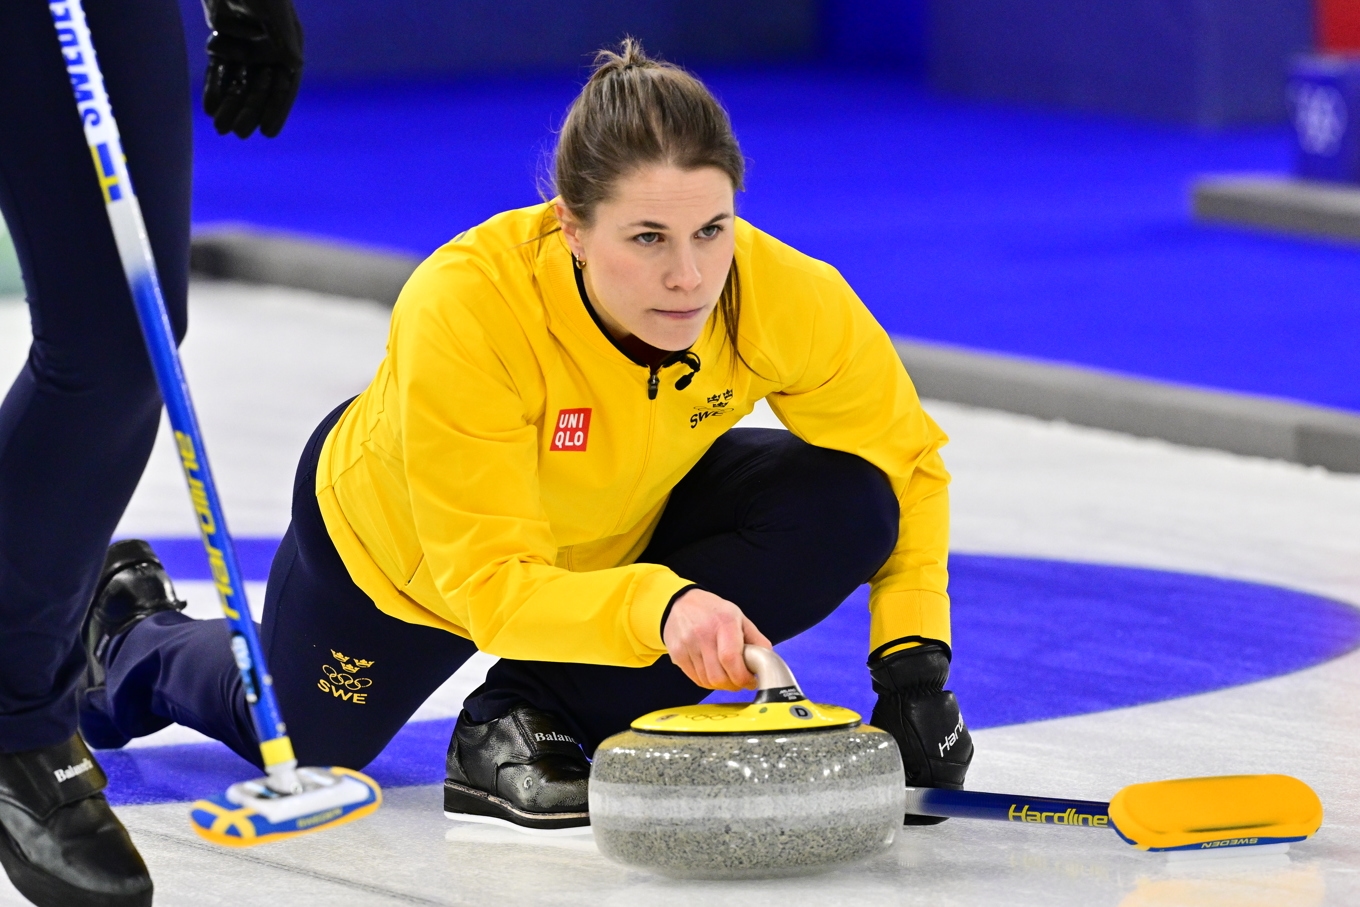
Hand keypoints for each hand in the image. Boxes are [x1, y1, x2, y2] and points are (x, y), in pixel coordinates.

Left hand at [201, 0, 303, 137]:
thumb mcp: (271, 8)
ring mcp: (247, 45)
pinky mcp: (225, 40)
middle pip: (259, 88)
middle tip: (238, 134)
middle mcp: (270, 49)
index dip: (277, 110)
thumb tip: (295, 66)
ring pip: (239, 82)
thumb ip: (282, 36)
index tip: (269, 132)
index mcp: (288, 45)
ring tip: (220, 128)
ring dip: (230, 104)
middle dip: (248, 111)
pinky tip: (208, 107)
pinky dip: (215, 87)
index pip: (284, 85)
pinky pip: (220, 70)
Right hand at [662, 589, 772, 690]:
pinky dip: (708, 682)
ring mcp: (687, 645)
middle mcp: (703, 633)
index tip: (751, 681)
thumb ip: (756, 639)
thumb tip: (768, 661)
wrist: (680, 602)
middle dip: (734, 685)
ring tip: (727, 675)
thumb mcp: (739, 617)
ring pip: (707, 681)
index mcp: (724, 622)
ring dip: (721, 685)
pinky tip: (714, 672)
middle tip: (740, 681)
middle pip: (718, 676)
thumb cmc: (714, 611)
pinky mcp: (677, 654)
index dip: (743, 677)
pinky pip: (696, 679)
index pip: (731, 659)